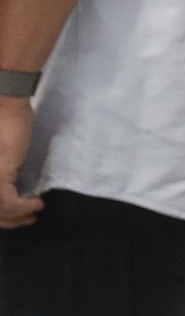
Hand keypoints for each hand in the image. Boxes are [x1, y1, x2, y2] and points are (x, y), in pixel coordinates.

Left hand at [0, 98, 40, 227]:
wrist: (6, 108)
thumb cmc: (4, 125)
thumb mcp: (1, 155)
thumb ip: (2, 173)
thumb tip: (10, 191)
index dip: (1, 215)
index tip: (16, 216)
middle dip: (9, 220)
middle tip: (27, 220)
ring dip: (19, 214)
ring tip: (34, 211)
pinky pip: (8, 202)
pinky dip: (23, 206)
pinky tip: (36, 203)